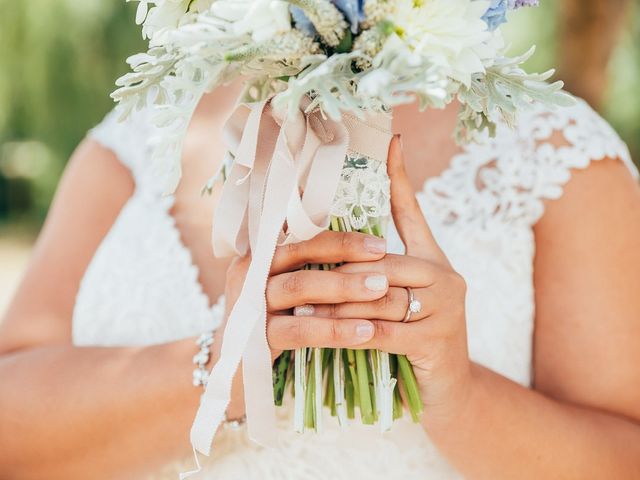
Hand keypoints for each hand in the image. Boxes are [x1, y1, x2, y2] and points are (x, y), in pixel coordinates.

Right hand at [224, 230, 390, 361]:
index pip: (301, 233)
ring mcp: (250, 303)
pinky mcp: (254, 337)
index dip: (340, 237)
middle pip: (299, 251)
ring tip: (380, 290)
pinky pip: (300, 329)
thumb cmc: (273, 323)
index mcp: (261, 253)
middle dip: (344, 252)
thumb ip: (311, 266)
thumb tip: (363, 247)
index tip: (379, 244)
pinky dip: (334, 330)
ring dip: (343, 287)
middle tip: (383, 257)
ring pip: (298, 286)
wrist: (237, 371)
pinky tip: (365, 332)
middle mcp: (250, 271)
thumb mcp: (287, 289)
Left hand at [300, 136, 473, 424]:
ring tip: (297, 308)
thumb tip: (338, 252)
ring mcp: (447, 309)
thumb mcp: (399, 302)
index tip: (391, 139)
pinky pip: (381, 331)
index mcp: (436, 261)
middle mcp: (447, 278)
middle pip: (381, 263)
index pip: (414, 212)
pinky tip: (322, 334)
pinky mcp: (437, 340)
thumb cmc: (415, 341)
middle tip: (293, 276)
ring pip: (377, 297)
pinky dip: (348, 332)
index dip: (400, 176)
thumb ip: (375, 274)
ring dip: (333, 305)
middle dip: (336, 274)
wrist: (448, 392)